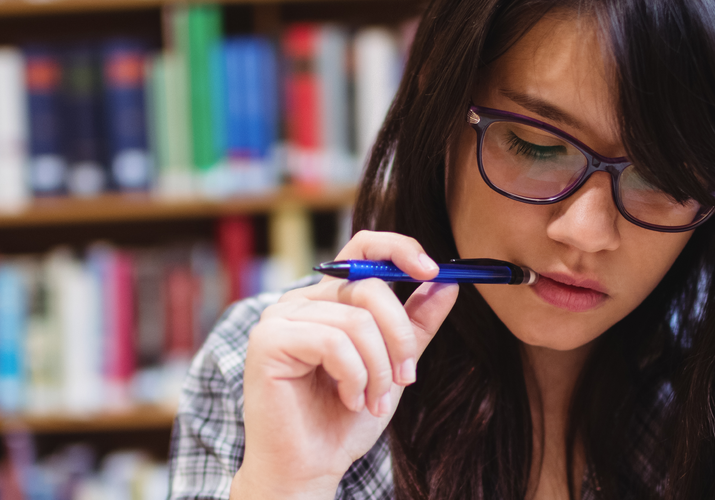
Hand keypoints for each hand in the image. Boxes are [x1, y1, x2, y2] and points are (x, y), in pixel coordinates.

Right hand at [230, 231, 462, 499]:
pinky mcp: (268, 341)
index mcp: (327, 300)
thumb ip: (415, 324)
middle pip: (369, 286)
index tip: (434, 272)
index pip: (362, 246)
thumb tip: (447, 283)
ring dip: (378, 369)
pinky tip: (349, 399)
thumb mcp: (392, 366)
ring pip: (356, 320)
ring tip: (373, 400)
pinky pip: (333, 343)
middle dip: (400, 337)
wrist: (308, 468)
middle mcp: (301, 301)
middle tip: (407, 378)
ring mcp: (279, 318)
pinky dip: (354, 377)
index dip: (400, 250)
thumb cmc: (343, 420)